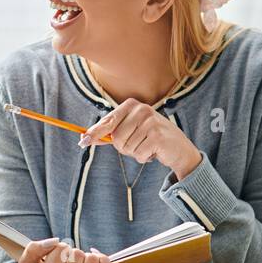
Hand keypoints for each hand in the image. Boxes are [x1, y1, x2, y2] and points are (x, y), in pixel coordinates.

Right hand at [18, 239, 112, 262]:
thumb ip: (34, 249)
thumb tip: (55, 241)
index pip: (60, 248)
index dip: (59, 249)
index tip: (56, 257)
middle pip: (76, 253)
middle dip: (71, 254)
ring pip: (91, 258)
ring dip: (85, 258)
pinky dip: (100, 259)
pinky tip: (92, 262)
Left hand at [79, 99, 201, 179]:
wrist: (178, 148)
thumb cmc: (150, 138)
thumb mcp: (129, 131)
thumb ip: (108, 133)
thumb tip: (85, 137)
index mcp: (131, 105)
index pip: (108, 121)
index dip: (95, 132)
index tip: (83, 141)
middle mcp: (141, 110)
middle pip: (116, 138)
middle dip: (124, 147)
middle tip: (138, 143)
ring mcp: (151, 122)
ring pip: (126, 147)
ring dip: (135, 152)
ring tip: (147, 146)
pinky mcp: (158, 136)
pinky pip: (138, 154)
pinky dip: (143, 157)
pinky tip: (153, 151)